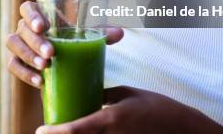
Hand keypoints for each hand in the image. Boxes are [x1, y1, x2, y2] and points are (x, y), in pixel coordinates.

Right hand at [6, 0, 123, 87]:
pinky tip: (39, 82)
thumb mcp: (87, 34)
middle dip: (35, 41)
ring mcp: (18, 45)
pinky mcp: (16, 62)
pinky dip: (24, 74)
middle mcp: (24, 27)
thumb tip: (120, 33)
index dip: (32, 16)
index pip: (27, 8)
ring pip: (14, 46)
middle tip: (51, 53)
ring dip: (28, 56)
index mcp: (38, 14)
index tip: (43, 26)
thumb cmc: (74, 40)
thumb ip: (103, 31)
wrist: (64, 60)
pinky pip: (13, 66)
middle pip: (22, 29)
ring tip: (45, 66)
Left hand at [36, 86, 222, 133]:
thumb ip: (106, 95)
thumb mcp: (129, 94)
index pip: (78, 129)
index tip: (40, 131)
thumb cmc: (157, 107)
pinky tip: (82, 132)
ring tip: (60, 130)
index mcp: (112, 120)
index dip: (56, 132)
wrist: (183, 128)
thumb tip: (89, 93)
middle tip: (46, 131)